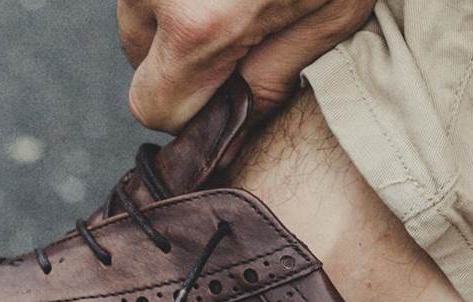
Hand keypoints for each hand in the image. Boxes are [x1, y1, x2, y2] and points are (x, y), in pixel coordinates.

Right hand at [117, 0, 374, 130]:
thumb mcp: (336, 11)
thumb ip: (278, 73)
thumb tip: (238, 119)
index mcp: (199, 25)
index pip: (153, 106)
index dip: (189, 108)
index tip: (224, 93)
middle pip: (137, 51)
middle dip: (178, 50)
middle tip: (239, 25)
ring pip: (140, 3)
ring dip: (177, 6)